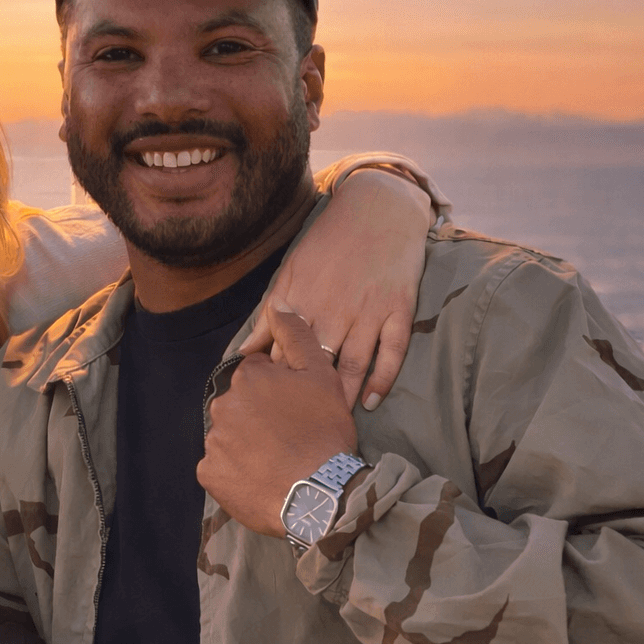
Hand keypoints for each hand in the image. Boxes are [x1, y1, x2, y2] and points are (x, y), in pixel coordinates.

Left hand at [203, 309, 357, 537]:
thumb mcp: (321, 375)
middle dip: (259, 417)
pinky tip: (259, 478)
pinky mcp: (208, 474)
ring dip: (247, 444)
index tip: (295, 411)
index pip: (258, 377)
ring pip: (230, 436)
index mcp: (248, 377)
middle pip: (241, 405)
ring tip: (277, 461)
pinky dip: (235, 472)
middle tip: (288, 438)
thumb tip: (277, 304)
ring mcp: (213, 441)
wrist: (318, 495)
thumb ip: (297, 335)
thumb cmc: (323, 433)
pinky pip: (219, 468)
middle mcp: (223, 404)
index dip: (279, 393)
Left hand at [240, 167, 429, 410]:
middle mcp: (333, 308)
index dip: (275, 387)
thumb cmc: (328, 244)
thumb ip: (270, 318)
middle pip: (317, 365)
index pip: (283, 354)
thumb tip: (244, 356)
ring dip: (343, 396)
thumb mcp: (290, 275)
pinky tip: (372, 402)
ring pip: (354, 363)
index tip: (267, 413)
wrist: (378, 208)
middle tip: (298, 435)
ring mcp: (369, 309)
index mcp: (302, 302)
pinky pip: (392, 351)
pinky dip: (383, 378)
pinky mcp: (399, 308)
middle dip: (307, 401)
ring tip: (333, 425)